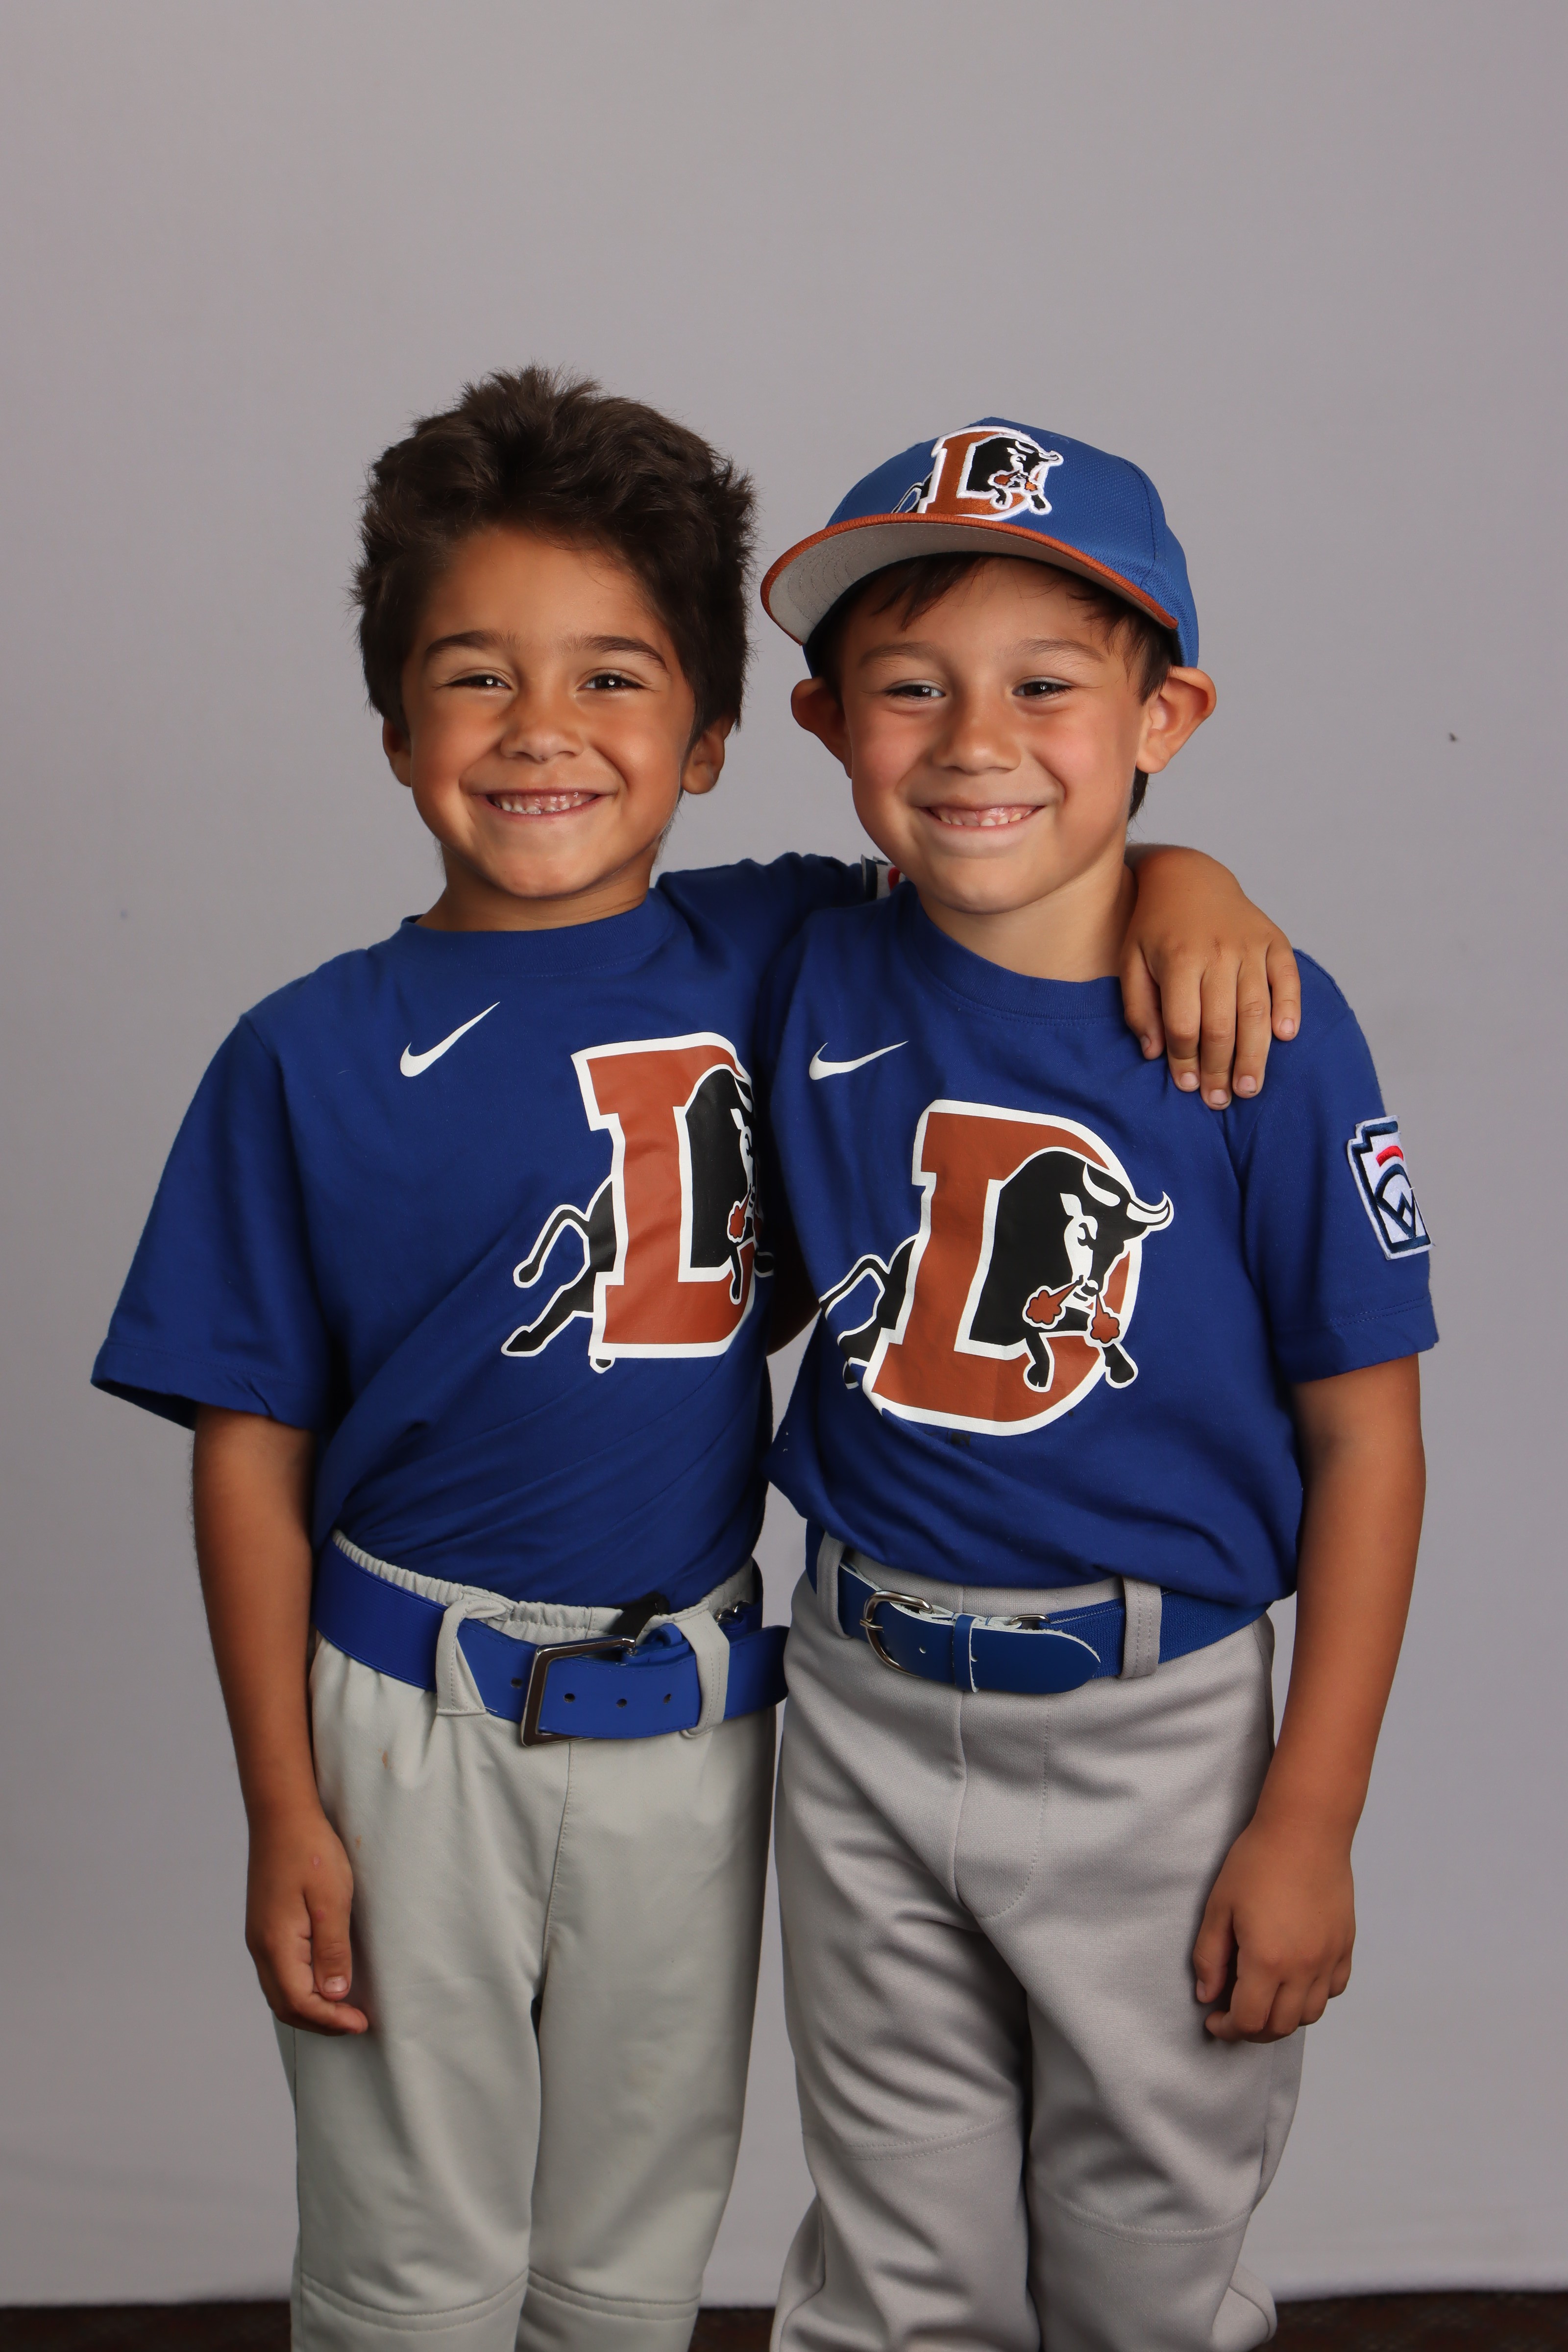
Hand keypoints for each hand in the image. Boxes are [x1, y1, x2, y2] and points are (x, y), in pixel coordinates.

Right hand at [245, 1803, 368, 2034]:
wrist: (281, 1816)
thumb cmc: (310, 1851)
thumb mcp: (330, 1898)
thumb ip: (332, 1949)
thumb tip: (335, 1995)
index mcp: (276, 1943)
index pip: (300, 2001)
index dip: (331, 2019)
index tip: (361, 2023)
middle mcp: (261, 1947)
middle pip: (286, 2005)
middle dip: (321, 2022)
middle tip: (356, 2024)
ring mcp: (259, 1938)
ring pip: (279, 1992)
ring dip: (309, 2008)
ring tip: (343, 2011)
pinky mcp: (264, 1928)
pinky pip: (278, 1974)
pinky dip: (300, 1990)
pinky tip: (322, 1985)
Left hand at [1120, 847, 1299, 1107]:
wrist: (1187, 876)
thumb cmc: (1154, 928)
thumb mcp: (1131, 961)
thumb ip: (1139, 1008)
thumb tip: (1157, 1054)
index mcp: (1179, 959)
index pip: (1185, 1025)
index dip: (1186, 1061)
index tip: (1188, 1087)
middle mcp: (1218, 952)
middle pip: (1223, 1024)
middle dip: (1221, 1068)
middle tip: (1222, 1099)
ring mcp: (1250, 945)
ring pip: (1256, 1009)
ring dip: (1255, 1054)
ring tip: (1250, 1088)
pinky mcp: (1274, 940)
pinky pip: (1287, 978)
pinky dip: (1290, 1007)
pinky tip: (1285, 1037)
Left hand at [1193, 1814, 1354, 2041]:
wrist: (1305, 1830)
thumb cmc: (1258, 1861)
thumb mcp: (1219, 1907)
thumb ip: (1209, 1957)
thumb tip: (1207, 1995)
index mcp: (1267, 1960)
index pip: (1249, 2021)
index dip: (1227, 2029)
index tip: (1214, 2021)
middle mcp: (1303, 1968)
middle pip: (1280, 2026)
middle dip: (1252, 2029)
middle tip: (1233, 2014)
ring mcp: (1328, 1958)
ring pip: (1309, 2014)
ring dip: (1283, 2017)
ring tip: (1263, 1998)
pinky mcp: (1345, 1945)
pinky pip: (1333, 1989)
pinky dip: (1313, 1996)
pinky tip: (1295, 1980)